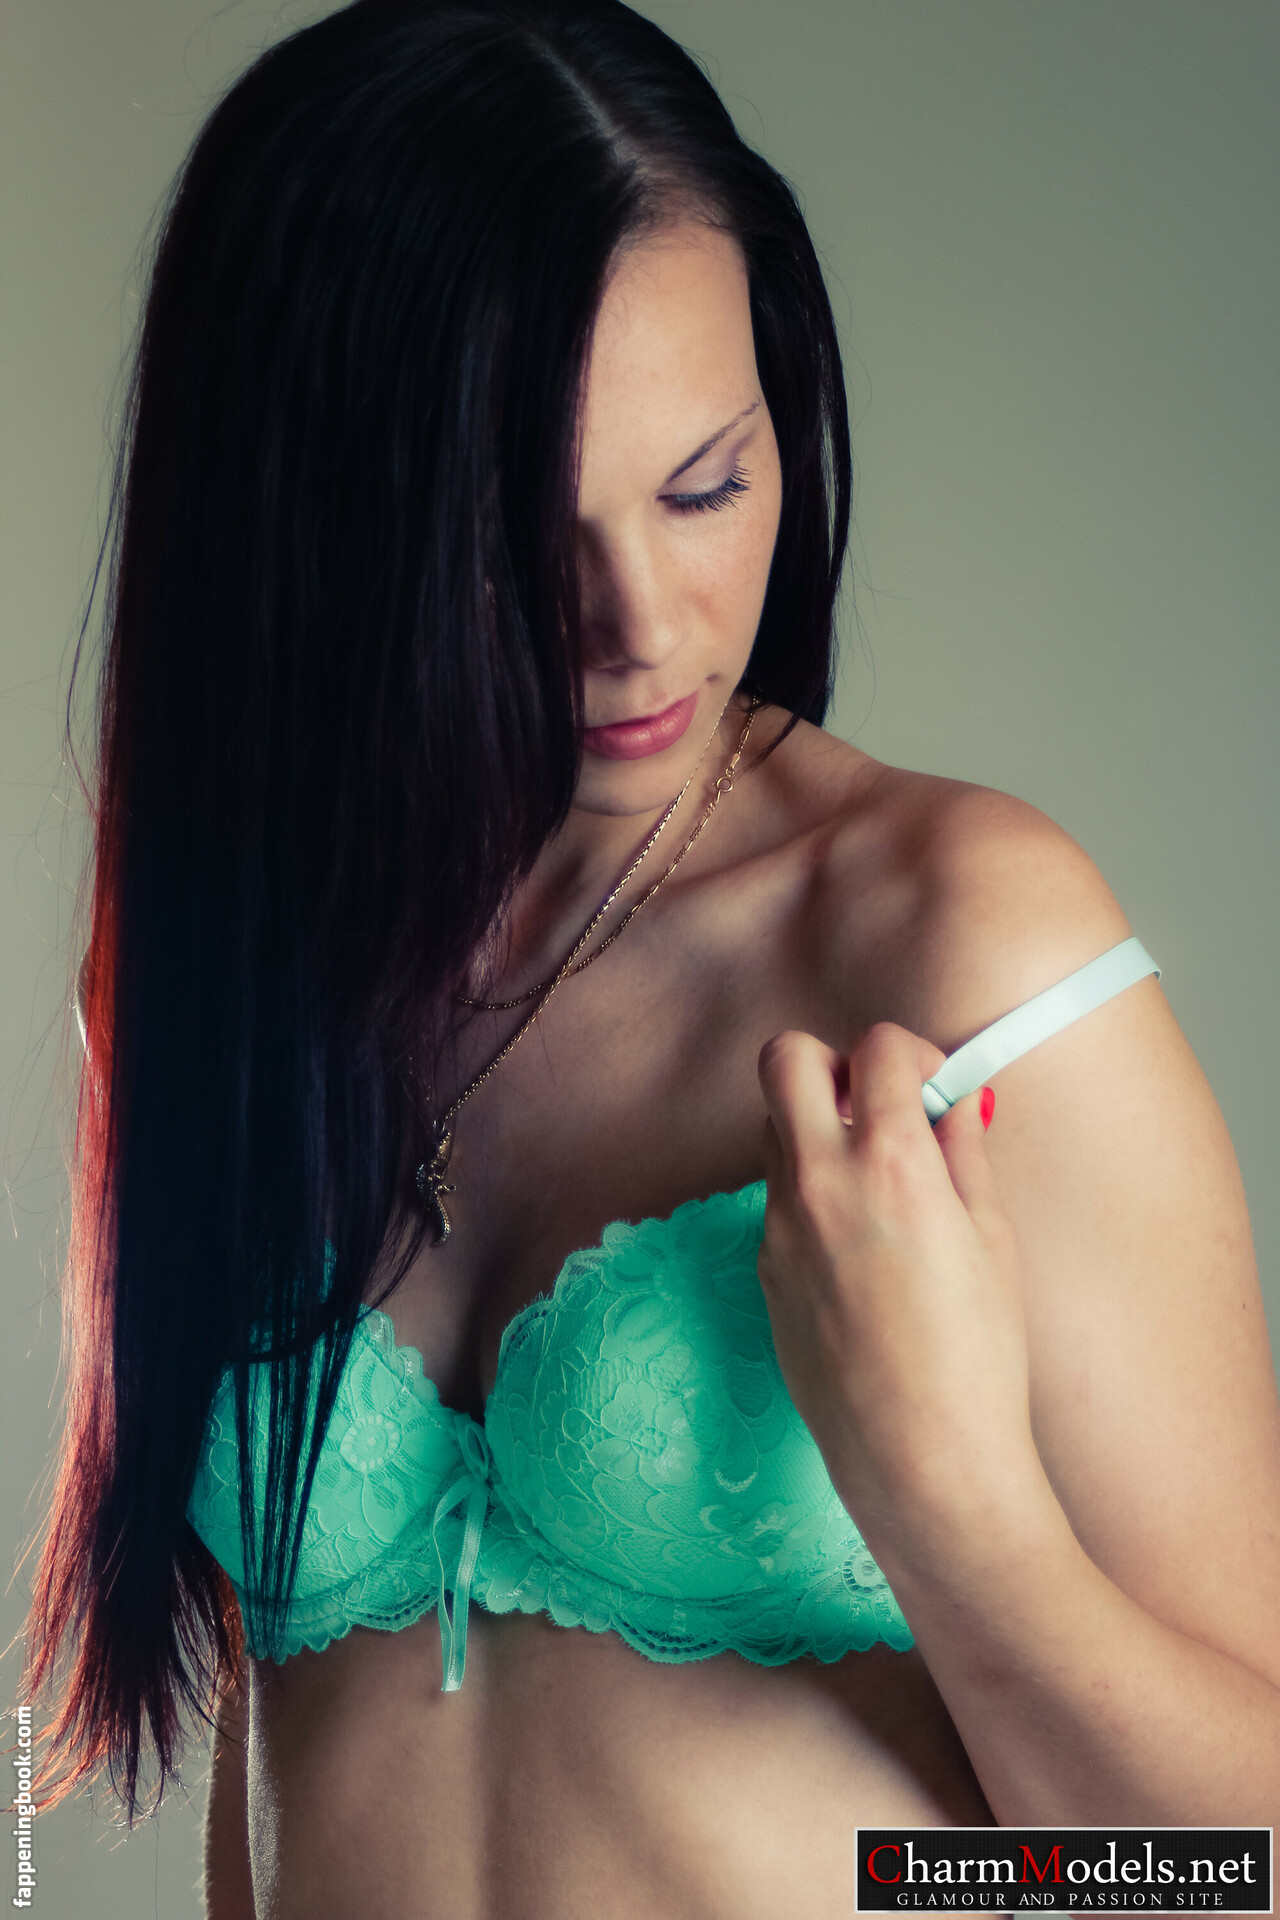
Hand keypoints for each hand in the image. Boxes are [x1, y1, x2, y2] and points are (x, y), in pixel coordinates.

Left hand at [756, 1023, 1038, 1568]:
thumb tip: (952, 1103)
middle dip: (833, 1062)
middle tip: (877, 1106)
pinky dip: (810, 1194)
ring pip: (773, 1128)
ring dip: (815, 1126)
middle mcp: (820, 1181)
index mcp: (891, 1164)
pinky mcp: (764, 1269)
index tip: (933, 1085)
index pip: (877, 1047)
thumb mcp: (993, 1242)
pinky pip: (777, 1198)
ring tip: (874, 1180)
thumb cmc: (976, 1360)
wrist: (920, 1461)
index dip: (913, 1053)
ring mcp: (780, 1226)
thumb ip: (963, 1156)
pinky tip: (859, 1249)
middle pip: (785, 1058)